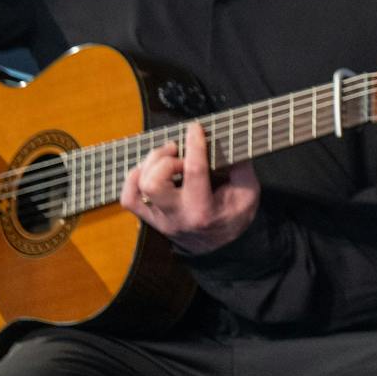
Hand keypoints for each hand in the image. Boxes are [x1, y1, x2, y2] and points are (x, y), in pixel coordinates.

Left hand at [120, 123, 257, 254]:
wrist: (219, 247)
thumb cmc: (234, 216)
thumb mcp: (247, 193)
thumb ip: (240, 167)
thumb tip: (229, 140)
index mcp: (203, 210)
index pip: (193, 172)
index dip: (193, 145)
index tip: (195, 128)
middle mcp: (176, 216)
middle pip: (154, 183)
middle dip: (165, 159)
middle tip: (178, 152)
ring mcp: (159, 218)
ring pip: (139, 187)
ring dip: (150, 164)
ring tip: (167, 156)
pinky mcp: (149, 218)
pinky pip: (129, 197)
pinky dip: (134, 178)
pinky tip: (149, 168)